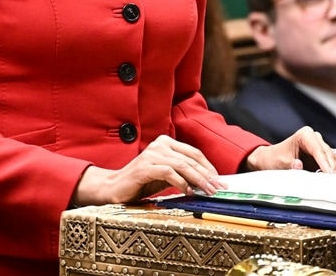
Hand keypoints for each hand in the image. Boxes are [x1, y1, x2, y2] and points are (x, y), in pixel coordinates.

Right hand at [70, 135, 225, 206]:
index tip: (220, 180)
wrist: (115, 188)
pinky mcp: (144, 167)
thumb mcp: (167, 175)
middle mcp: (159, 144)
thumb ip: (183, 173)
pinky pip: (168, 173)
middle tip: (218, 188)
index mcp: (166, 142)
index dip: (209, 166)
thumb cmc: (142, 182)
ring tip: (207, 191)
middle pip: (190, 159)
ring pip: (182, 165)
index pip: (194, 153)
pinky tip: (188, 192)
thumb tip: (208, 181)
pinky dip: (181, 183)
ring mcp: (151, 154)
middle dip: (207, 175)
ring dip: (198, 180)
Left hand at [245, 126, 335, 174]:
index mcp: (306, 135)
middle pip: (331, 154)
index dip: (325, 163)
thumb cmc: (274, 159)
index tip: (330, 175)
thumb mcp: (279, 162)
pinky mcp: (327, 157)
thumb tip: (299, 165)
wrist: (271, 159)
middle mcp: (317, 139)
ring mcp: (324, 148)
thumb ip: (289, 165)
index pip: (319, 149)